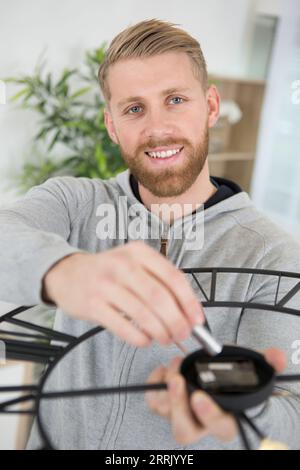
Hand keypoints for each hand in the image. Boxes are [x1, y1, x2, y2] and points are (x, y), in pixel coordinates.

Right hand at [42, 241, 203, 346]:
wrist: (67, 273)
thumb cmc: (108, 271)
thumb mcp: (134, 264)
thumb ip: (160, 282)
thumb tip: (188, 312)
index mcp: (139, 252)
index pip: (173, 277)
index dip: (189, 302)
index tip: (197, 320)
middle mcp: (123, 264)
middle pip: (160, 297)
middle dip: (177, 321)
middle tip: (183, 334)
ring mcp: (106, 284)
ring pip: (143, 314)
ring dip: (160, 332)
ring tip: (166, 339)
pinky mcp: (93, 304)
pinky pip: (122, 326)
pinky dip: (139, 337)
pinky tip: (145, 340)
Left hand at [145, 348, 286, 444]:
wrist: (227, 385)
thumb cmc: (240, 382)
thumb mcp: (257, 371)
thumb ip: (268, 364)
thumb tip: (277, 356)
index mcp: (228, 418)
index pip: (219, 425)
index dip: (209, 414)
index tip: (200, 396)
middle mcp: (203, 421)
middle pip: (185, 429)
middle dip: (177, 405)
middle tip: (177, 380)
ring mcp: (184, 412)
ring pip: (166, 414)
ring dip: (165, 389)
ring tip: (174, 366)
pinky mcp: (169, 402)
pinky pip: (155, 400)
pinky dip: (154, 383)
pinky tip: (163, 368)